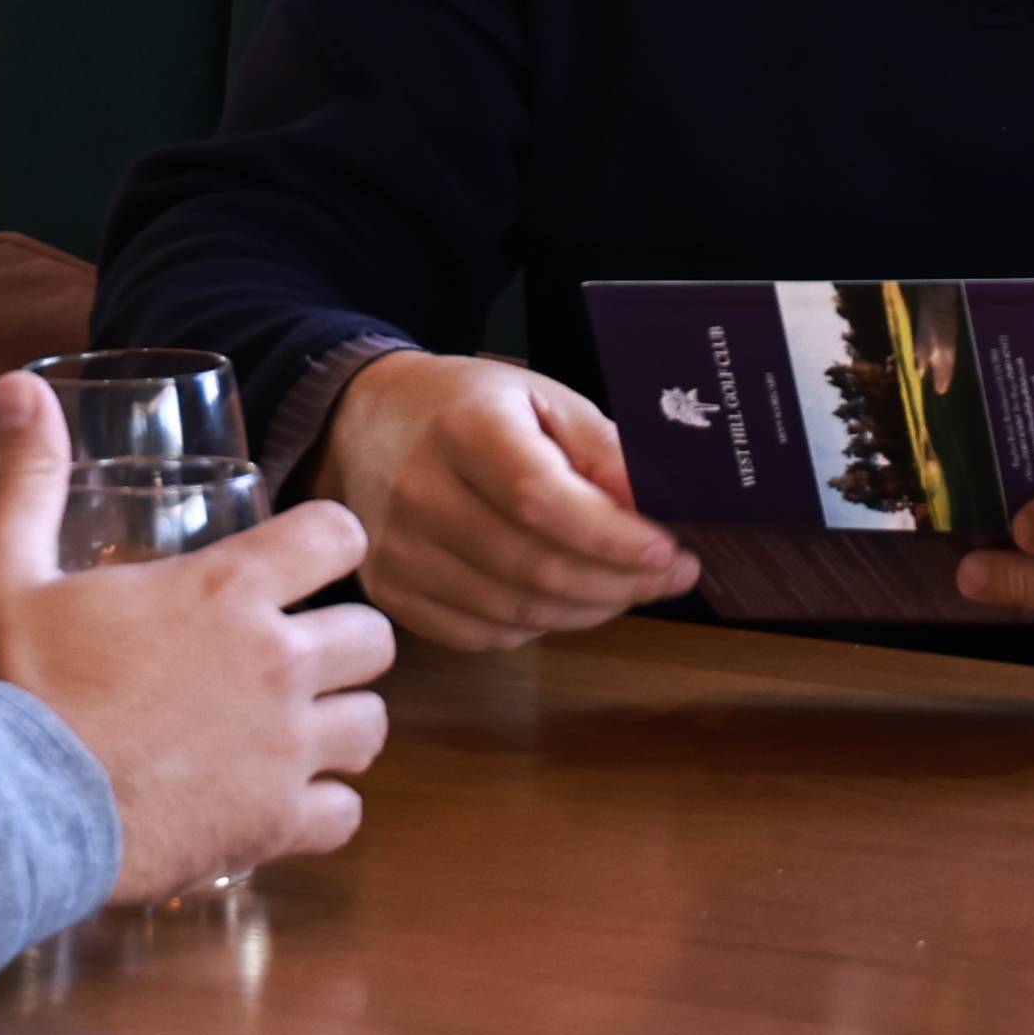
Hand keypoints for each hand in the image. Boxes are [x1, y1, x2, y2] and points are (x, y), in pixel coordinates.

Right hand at [0, 370, 401, 904]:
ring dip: (341, 726)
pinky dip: (320, 813)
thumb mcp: (6, 567)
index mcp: (225, 590)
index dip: (328, 542)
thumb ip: (30, 475)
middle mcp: (276, 664)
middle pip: (377, 638)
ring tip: (294, 734)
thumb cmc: (6, 687)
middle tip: (296, 657)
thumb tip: (20, 387)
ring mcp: (283, 750)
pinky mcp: (273, 826)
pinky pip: (345, 817)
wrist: (4, 811)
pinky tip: (276, 808)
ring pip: (374, 727)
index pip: (338, 536)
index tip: (301, 560)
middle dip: (345, 643)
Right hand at [311, 350, 705, 652]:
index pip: (541, 500)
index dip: (612, 537)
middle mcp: (420, 493)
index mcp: (463, 430)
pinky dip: (537, 627)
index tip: (670, 551)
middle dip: (619, 583)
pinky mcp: (391, 592)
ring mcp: (398, 551)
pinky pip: (482, 636)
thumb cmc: (466, 408)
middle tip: (669, 577)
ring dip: (587, 610)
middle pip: (534, 567)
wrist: (363, 423)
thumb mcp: (542, 398)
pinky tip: (564, 599)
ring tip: (626, 587)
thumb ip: (602, 449)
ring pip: (514, 612)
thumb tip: (656, 509)